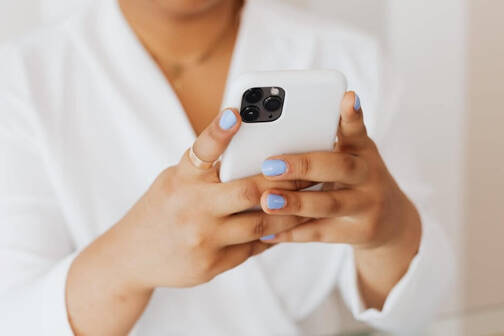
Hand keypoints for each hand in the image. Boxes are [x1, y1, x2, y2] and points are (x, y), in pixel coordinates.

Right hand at [110, 108, 308, 289]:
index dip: (219, 130)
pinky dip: (274, 234)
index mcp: (181, 179)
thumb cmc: (161, 209)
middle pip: (249, 191)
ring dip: (291, 211)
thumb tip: (254, 155)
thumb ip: (208, 171)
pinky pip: (254, 246)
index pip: (201, 150)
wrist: (131, 257)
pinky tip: (291, 224)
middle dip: (285, 180)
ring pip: (261, 223)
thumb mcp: (176, 181)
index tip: (236, 112)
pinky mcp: (212, 264)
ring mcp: (203, 239)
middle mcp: (191, 208)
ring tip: (311, 199)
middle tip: (310, 170)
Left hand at [258, 92, 420, 307]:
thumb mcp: (353, 155)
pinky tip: (268, 232)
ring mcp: (367, 206)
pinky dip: (293, 233)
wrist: (390, 221)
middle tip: (270, 165)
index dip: (352, 115)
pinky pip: (321, 233)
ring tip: (266, 201)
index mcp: (362, 150)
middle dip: (303, 166)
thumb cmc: (357, 179)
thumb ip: (328, 141)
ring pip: (329, 204)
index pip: (357, 129)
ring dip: (296, 203)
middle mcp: (368, 175)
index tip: (347, 97)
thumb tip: (279, 128)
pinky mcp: (358, 232)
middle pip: (338, 167)